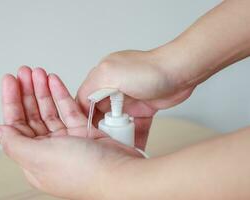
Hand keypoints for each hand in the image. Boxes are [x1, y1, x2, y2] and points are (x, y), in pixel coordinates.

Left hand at [0, 66, 142, 199]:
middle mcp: (49, 150)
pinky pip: (68, 110)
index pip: (16, 126)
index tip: (11, 81)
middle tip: (24, 72)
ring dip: (43, 90)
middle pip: (32, 116)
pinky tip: (55, 81)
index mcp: (34, 160)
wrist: (121, 173)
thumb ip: (15, 143)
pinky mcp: (83, 132)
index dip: (12, 102)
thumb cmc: (85, 173)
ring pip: (50, 111)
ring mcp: (67, 140)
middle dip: (27, 92)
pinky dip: (61, 94)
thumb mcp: (41, 157)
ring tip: (39, 73)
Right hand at [77, 47, 194, 149]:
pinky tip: (133, 145)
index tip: (86, 131)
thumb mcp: (111, 73)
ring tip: (117, 146)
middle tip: (103, 141)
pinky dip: (134, 134)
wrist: (181, 72)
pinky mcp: (143, 107)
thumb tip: (81, 100)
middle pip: (100, 112)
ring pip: (117, 121)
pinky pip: (134, 124)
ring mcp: (129, 98)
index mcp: (102, 77)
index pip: (85, 99)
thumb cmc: (149, 70)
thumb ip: (93, 85)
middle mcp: (114, 87)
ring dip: (117, 133)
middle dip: (100, 127)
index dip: (84, 115)